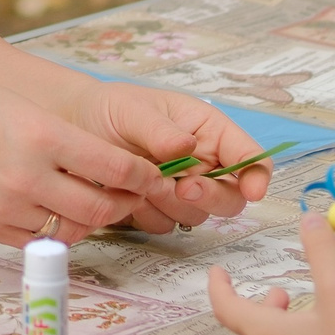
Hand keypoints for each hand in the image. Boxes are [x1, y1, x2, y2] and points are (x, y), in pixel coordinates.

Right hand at [0, 78, 176, 247]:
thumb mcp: (23, 109)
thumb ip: (65, 141)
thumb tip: (109, 169)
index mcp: (43, 135)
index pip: (115, 167)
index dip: (144, 176)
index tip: (154, 176)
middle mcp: (29, 175)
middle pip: (101, 208)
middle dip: (125, 204)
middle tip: (132, 196)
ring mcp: (8, 207)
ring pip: (72, 230)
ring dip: (92, 221)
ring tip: (94, 206)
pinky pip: (39, 240)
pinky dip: (54, 231)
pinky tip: (54, 214)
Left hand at [68, 81, 268, 232]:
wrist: (76, 129)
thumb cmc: (111, 109)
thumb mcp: (133, 110)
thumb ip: (160, 130)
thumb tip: (188, 147)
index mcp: (209, 131)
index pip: (250, 156)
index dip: (258, 175)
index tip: (253, 191)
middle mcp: (204, 163)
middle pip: (232, 196)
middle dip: (211, 197)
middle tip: (182, 187)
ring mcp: (183, 189)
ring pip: (198, 214)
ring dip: (172, 204)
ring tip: (140, 180)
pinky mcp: (160, 209)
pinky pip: (166, 224)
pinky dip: (148, 214)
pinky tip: (127, 194)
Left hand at [208, 212, 334, 334]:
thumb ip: (323, 252)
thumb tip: (310, 217)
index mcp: (264, 334)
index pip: (226, 307)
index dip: (219, 287)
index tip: (217, 273)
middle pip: (251, 330)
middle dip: (264, 308)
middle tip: (284, 296)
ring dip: (279, 333)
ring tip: (304, 322)